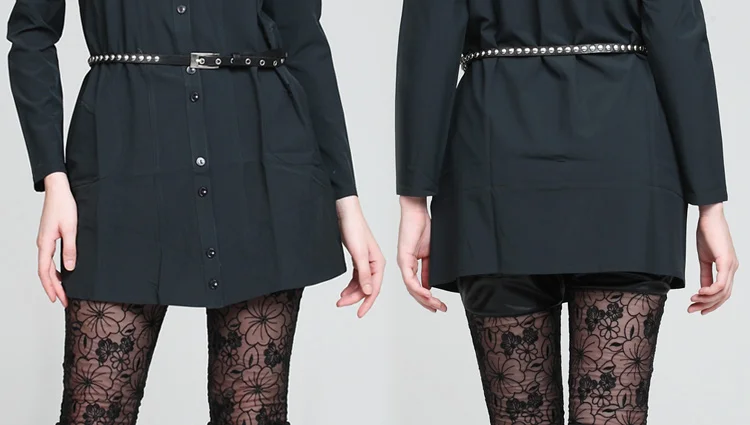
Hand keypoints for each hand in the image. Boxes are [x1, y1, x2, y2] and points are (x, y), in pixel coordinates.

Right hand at [37, 172, 75, 306]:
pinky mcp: (49, 237)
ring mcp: (44, 241)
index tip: (57, 299)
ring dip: (53, 280)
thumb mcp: (71, 228)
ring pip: (46, 266)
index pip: (45, 271)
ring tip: (62, 292)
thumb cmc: (64, 206)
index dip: (51, 287)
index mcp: (45, 243)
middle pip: (45, 272)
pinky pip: (49, 258)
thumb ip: (70, 249)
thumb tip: (70, 268)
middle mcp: (42, 244)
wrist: (58, 190)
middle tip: (62, 302)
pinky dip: (54, 269)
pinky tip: (62, 274)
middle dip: (53, 288)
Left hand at [335, 196, 384, 317]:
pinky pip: (356, 277)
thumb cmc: (354, 229)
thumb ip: (364, 274)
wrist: (345, 213)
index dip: (367, 303)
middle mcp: (374, 264)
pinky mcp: (358, 258)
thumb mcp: (359, 254)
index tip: (359, 314)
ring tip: (340, 299)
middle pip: (366, 287)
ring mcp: (366, 261)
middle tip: (340, 304)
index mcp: (378, 263)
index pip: (374, 288)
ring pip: (361, 283)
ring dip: (351, 292)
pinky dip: (350, 285)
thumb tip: (368, 292)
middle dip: (354, 298)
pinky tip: (343, 290)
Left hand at [396, 196, 446, 312]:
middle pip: (414, 291)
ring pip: (411, 288)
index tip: (438, 305)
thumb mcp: (429, 253)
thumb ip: (429, 269)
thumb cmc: (423, 228)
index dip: (427, 299)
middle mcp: (405, 266)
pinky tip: (427, 294)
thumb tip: (431, 284)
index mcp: (411, 265)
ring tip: (435, 304)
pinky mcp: (404, 257)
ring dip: (424, 298)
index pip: (417, 287)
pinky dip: (418, 288)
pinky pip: (410, 278)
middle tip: (440, 309)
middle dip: (427, 302)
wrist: (416, 212)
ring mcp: (403, 262)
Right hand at [689, 203, 738, 314]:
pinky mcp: (726, 262)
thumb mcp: (704, 258)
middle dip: (707, 305)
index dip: (711, 303)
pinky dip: (710, 291)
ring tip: (692, 301)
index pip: (723, 292)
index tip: (697, 308)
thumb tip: (703, 289)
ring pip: (722, 292)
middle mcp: (733, 268)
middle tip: (692, 309)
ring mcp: (731, 266)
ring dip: (707, 300)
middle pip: (723, 296)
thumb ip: (705, 274)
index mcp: (728, 268)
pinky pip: (720, 283)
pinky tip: (699, 292)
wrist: (709, 217)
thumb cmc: (707, 234)